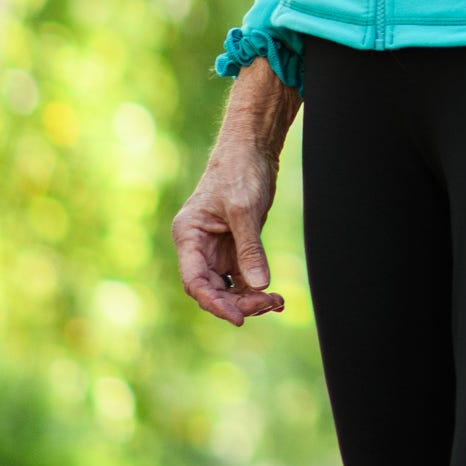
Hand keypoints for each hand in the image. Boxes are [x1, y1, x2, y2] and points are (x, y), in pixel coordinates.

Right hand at [174, 68, 297, 324]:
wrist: (252, 148)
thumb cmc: (240, 171)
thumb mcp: (245, 210)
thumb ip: (250, 249)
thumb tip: (260, 286)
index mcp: (188, 235)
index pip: (195, 280)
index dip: (214, 302)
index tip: (238, 317)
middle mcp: (198, 246)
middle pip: (211, 288)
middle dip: (237, 302)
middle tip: (268, 304)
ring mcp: (216, 248)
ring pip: (227, 287)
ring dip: (249, 299)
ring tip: (276, 303)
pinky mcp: (234, 247)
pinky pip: (241, 277)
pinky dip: (255, 288)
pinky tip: (274, 297)